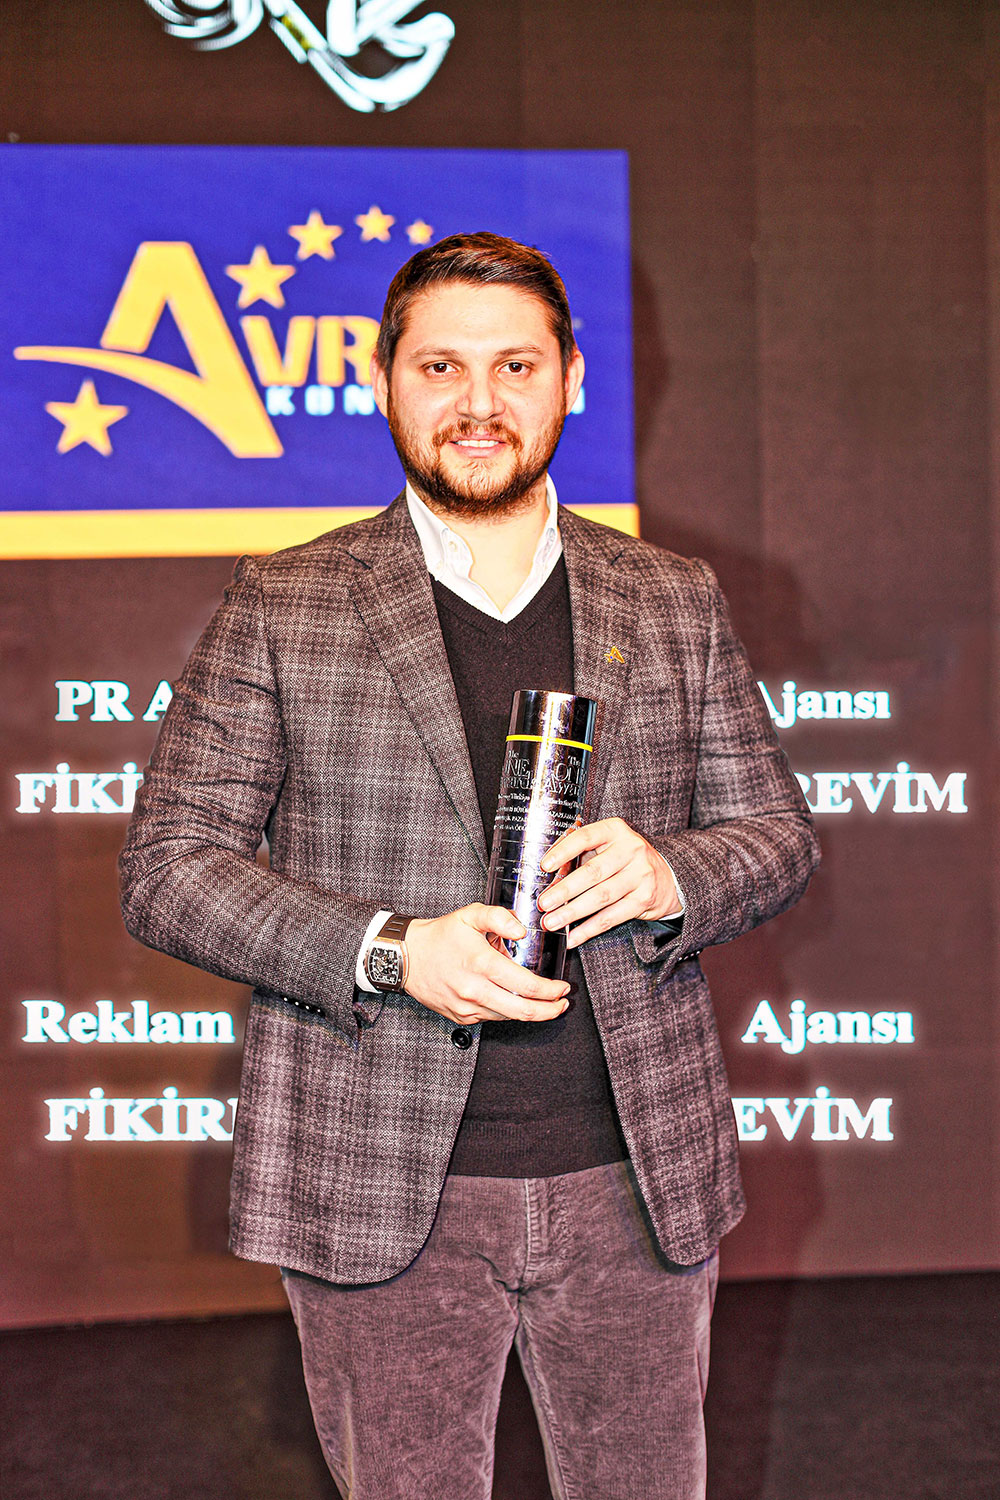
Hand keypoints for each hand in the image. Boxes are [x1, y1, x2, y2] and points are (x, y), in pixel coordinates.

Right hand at [405, 903, 570, 1026]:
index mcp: (482, 964)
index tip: (562, 988)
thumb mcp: (471, 915)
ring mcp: (467, 1007)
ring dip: (530, 1012)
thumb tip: (521, 930)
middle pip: (523, 1011)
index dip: (551, 991)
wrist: (407, 957)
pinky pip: (492, 1018)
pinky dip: (507, 1011)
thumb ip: (500, 917)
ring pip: (509, 1017)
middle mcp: (475, 990)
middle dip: (549, 1010)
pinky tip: (513, 1000)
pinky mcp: (461, 1016)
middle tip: (561, 1004)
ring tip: (542, 1002)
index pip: (527, 986)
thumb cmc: (440, 936)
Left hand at [537, 817, 680, 947]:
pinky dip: (589, 929)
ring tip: (552, 922)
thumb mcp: (606, 846)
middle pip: (592, 872)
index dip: (563, 851)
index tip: (545, 866)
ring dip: (572, 912)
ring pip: (601, 897)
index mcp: (615, 830)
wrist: (667, 877)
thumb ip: (580, 854)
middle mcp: (631, 850)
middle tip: (543, 903)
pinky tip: (573, 936)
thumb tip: (551, 876)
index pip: (585, 837)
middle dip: (564, 890)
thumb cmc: (625, 860)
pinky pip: (612, 917)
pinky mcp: (644, 899)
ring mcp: (640, 875)